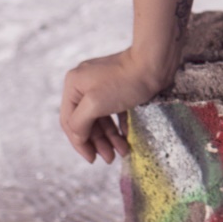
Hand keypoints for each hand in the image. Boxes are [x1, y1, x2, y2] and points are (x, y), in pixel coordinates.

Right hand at [60, 47, 172, 164]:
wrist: (154, 62)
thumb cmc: (124, 82)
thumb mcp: (94, 104)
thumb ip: (79, 123)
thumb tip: (77, 136)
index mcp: (73, 85)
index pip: (69, 121)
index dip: (79, 143)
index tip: (91, 159)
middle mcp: (84, 83)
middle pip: (86, 121)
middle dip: (98, 142)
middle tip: (110, 159)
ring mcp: (102, 85)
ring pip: (101, 118)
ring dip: (110, 137)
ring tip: (123, 152)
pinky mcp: (119, 86)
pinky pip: (114, 111)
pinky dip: (119, 125)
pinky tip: (126, 137)